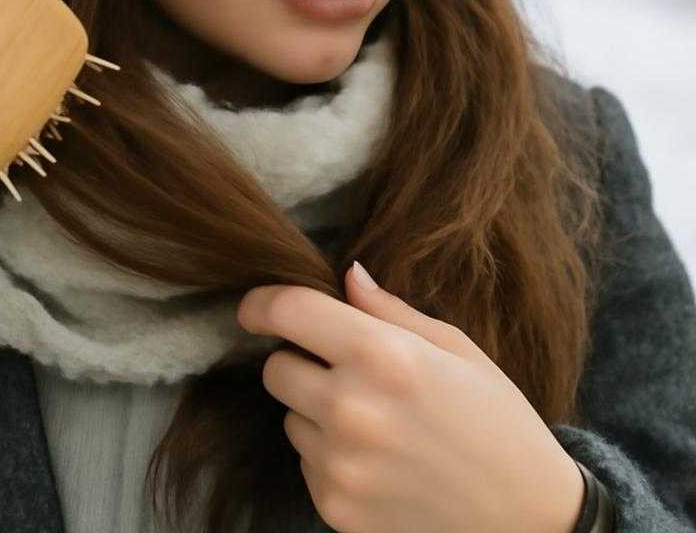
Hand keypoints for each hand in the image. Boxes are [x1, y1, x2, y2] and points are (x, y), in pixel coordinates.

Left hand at [236, 262, 585, 532]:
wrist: (529, 521)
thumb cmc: (497, 420)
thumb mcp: (454, 348)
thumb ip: (389, 310)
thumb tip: (346, 274)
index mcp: (382, 356)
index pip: (288, 312)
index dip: (261, 303)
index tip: (254, 307)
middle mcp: (352, 409)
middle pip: (275, 368)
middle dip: (298, 361)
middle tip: (340, 370)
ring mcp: (340, 466)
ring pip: (288, 418)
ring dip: (313, 412)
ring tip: (373, 422)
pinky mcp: (336, 509)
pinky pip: (305, 463)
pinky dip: (328, 456)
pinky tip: (376, 461)